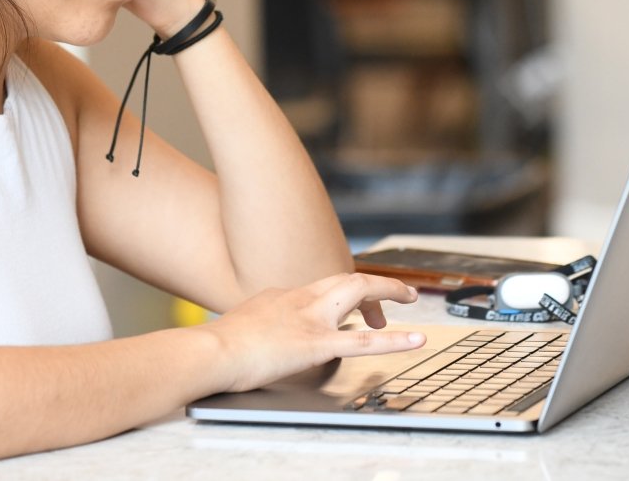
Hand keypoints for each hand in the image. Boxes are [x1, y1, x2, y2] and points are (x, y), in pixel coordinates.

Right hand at [199, 272, 425, 393]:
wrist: (212, 351)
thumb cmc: (219, 345)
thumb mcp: (242, 322)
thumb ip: (261, 322)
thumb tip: (264, 331)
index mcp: (284, 295)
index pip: (323, 286)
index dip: (346, 294)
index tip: (355, 306)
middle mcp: (301, 299)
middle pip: (346, 278)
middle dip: (375, 283)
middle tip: (398, 293)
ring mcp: (311, 319)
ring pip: (359, 291)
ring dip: (389, 291)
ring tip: (411, 297)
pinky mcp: (317, 344)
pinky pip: (364, 342)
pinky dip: (396, 340)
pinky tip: (416, 340)